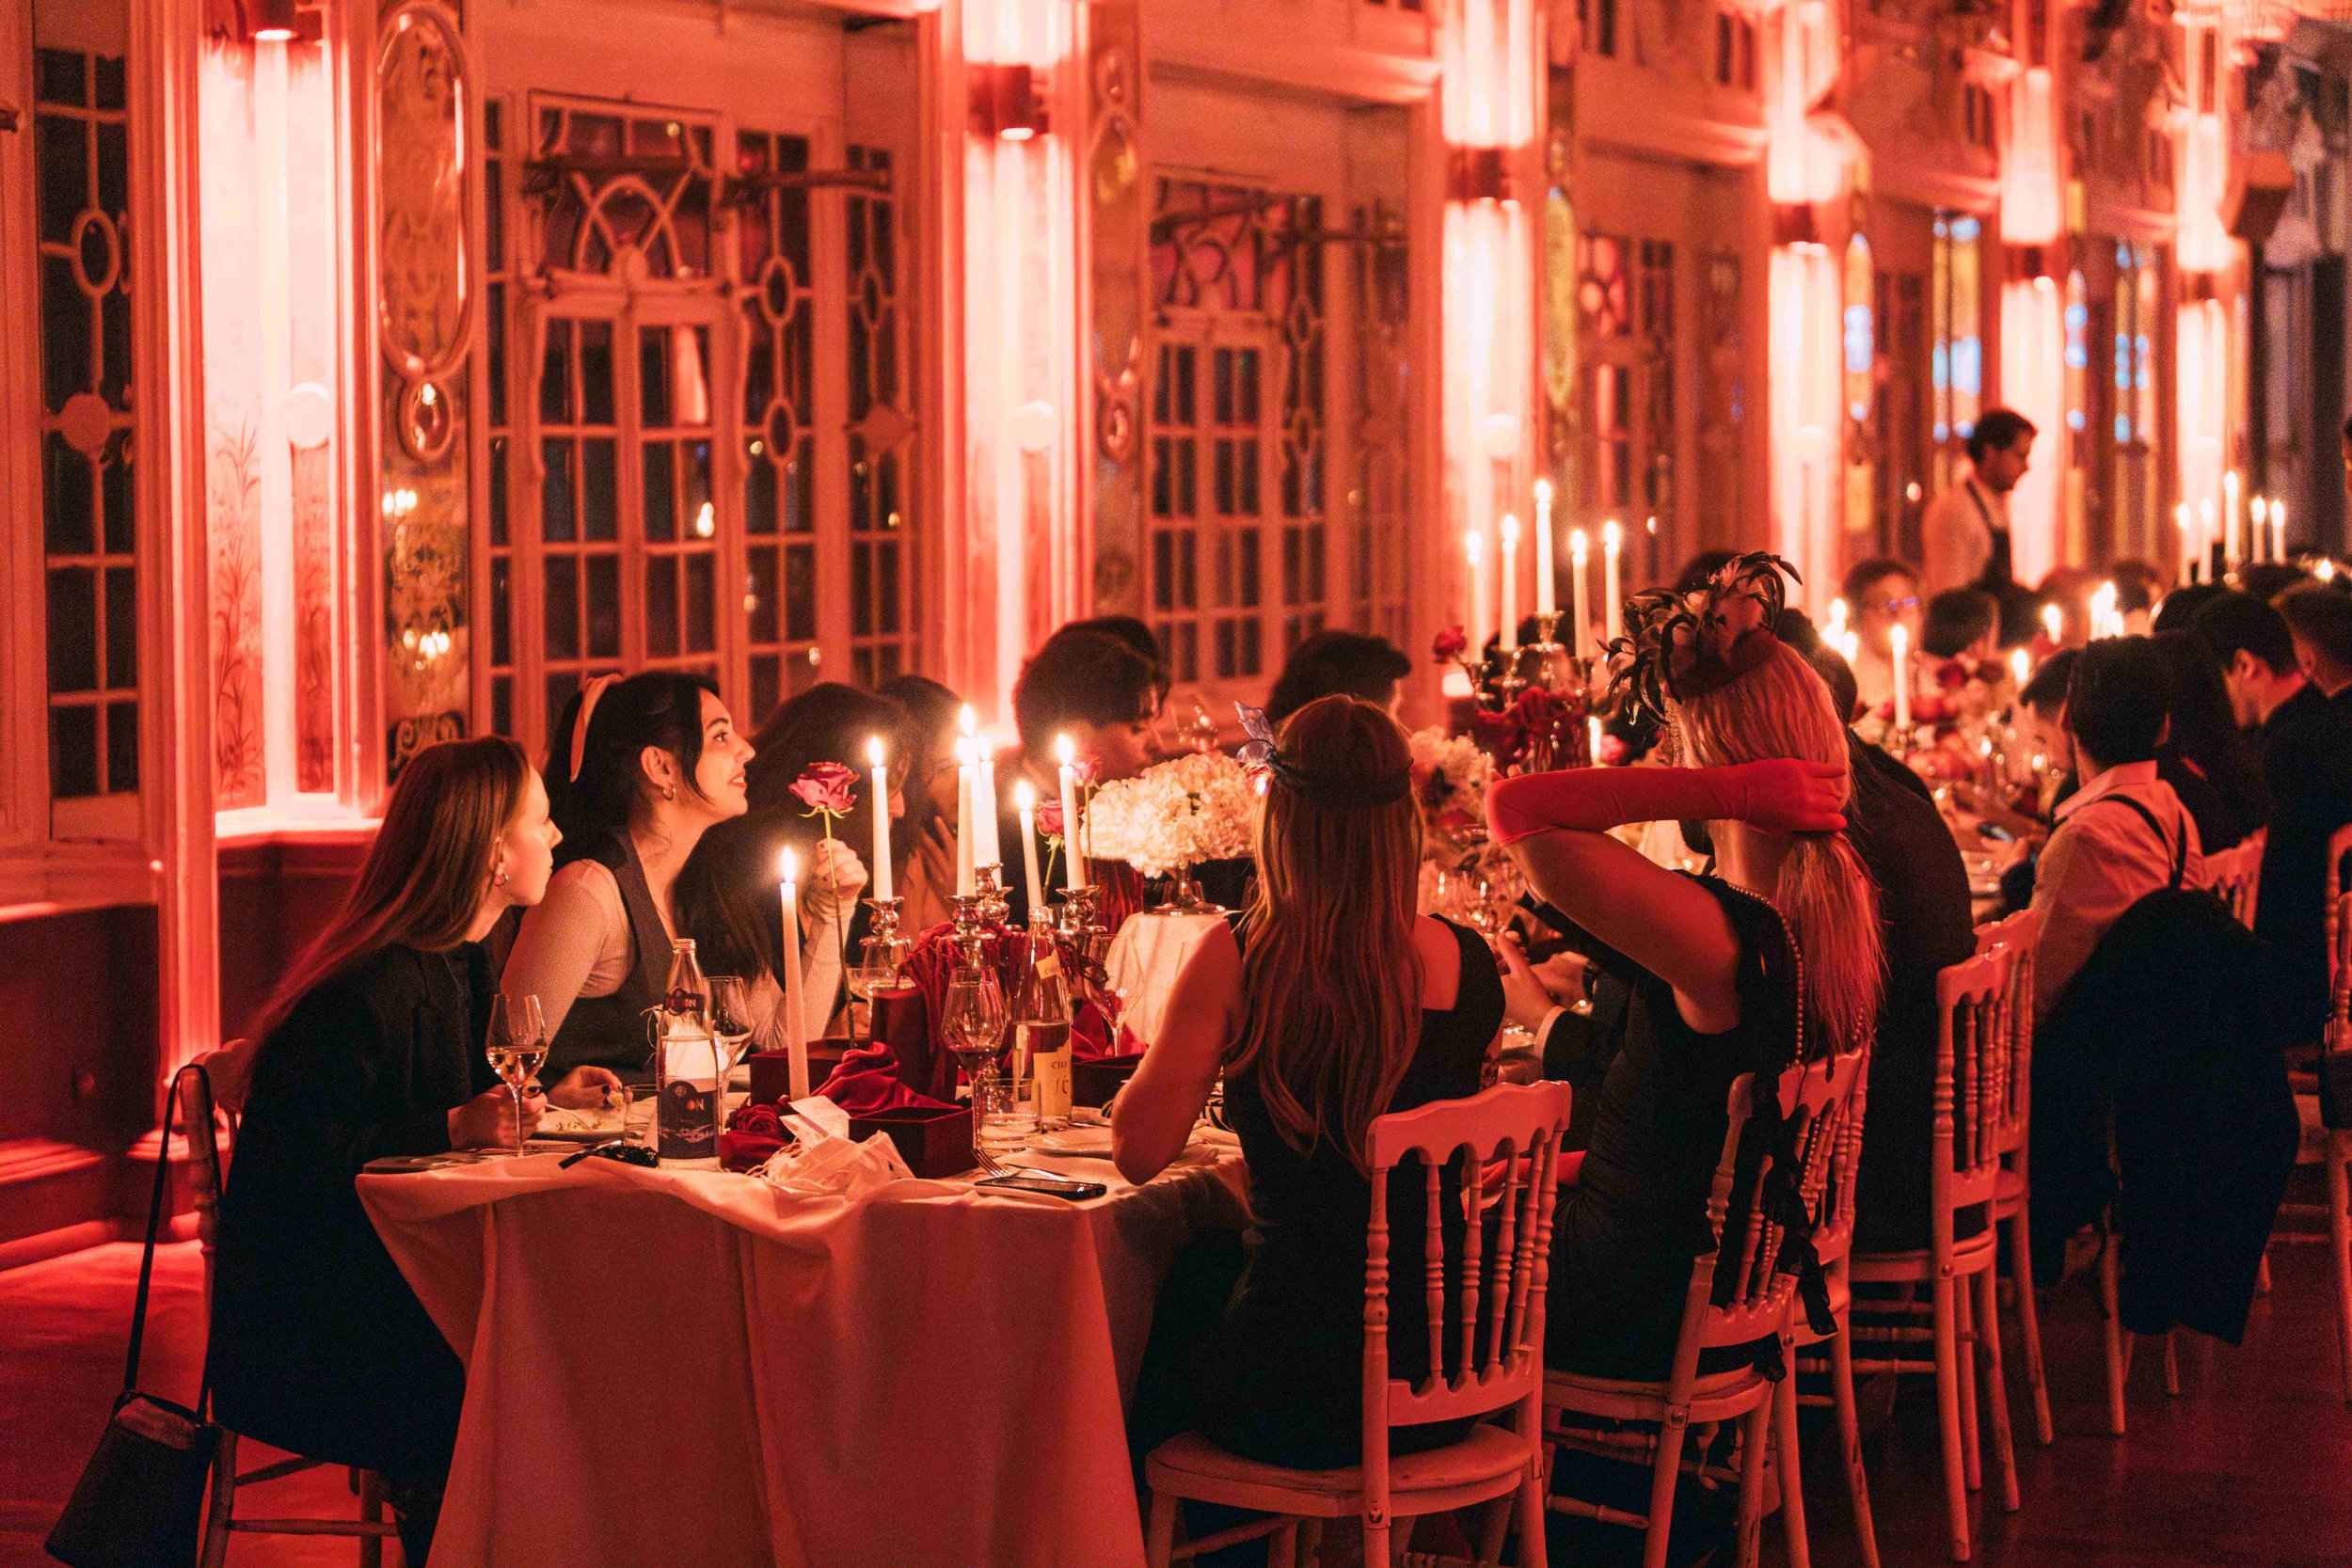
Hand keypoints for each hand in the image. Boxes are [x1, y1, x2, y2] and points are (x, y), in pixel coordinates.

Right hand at [448, 1086, 544, 1149]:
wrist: (462, 1128)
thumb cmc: (478, 1107)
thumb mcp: (493, 1092)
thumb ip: (512, 1090)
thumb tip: (530, 1090)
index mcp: (501, 1106)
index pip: (531, 1105)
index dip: (541, 1101)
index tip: (541, 1096)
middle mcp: (504, 1121)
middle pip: (536, 1117)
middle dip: (541, 1108)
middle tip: (538, 1104)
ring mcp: (505, 1135)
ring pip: (533, 1127)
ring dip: (536, 1119)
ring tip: (530, 1114)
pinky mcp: (505, 1144)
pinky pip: (525, 1137)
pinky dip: (528, 1129)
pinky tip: (522, 1123)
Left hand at [547, 1065, 622, 1110]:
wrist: (550, 1108)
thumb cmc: (560, 1098)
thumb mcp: (575, 1095)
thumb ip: (592, 1092)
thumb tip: (609, 1089)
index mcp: (586, 1072)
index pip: (604, 1073)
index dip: (612, 1081)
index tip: (617, 1090)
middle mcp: (592, 1078)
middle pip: (608, 1081)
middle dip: (614, 1088)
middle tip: (619, 1098)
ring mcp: (593, 1088)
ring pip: (609, 1090)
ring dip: (614, 1096)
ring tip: (618, 1103)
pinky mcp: (594, 1098)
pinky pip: (605, 1098)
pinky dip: (610, 1103)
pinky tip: (613, 1107)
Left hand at [804, 837, 869, 923]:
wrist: (838, 890)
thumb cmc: (829, 875)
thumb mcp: (821, 865)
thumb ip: (821, 855)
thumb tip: (821, 846)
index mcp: (839, 848)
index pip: (834, 843)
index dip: (827, 847)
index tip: (820, 853)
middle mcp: (850, 854)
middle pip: (838, 856)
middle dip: (827, 866)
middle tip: (820, 873)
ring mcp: (857, 864)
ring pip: (845, 868)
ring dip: (835, 876)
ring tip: (831, 881)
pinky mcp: (863, 875)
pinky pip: (853, 877)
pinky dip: (844, 881)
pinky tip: (840, 883)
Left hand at [1497, 934, 1581, 1033]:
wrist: (1543, 1019)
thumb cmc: (1532, 996)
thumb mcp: (1521, 969)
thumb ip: (1509, 951)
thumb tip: (1500, 935)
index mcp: (1489, 982)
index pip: (1487, 956)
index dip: (1500, 945)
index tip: (1514, 938)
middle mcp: (1489, 989)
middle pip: (1493, 962)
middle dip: (1507, 952)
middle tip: (1520, 944)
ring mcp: (1495, 994)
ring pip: (1499, 970)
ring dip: (1511, 960)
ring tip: (1525, 954)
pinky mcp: (1503, 998)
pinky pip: (1504, 979)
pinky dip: (1512, 970)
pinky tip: (1525, 965)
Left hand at [1721, 759, 1847, 834]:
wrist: (1738, 791)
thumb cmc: (1754, 815)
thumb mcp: (1777, 831)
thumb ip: (1798, 829)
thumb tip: (1812, 828)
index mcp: (1805, 820)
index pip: (1837, 822)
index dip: (1836, 824)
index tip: (1832, 822)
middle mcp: (1810, 801)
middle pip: (1835, 805)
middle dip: (1832, 809)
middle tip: (1824, 808)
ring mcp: (1806, 782)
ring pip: (1832, 787)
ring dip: (1831, 792)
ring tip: (1826, 793)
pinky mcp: (1800, 766)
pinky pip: (1825, 768)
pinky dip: (1835, 770)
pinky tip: (1840, 772)